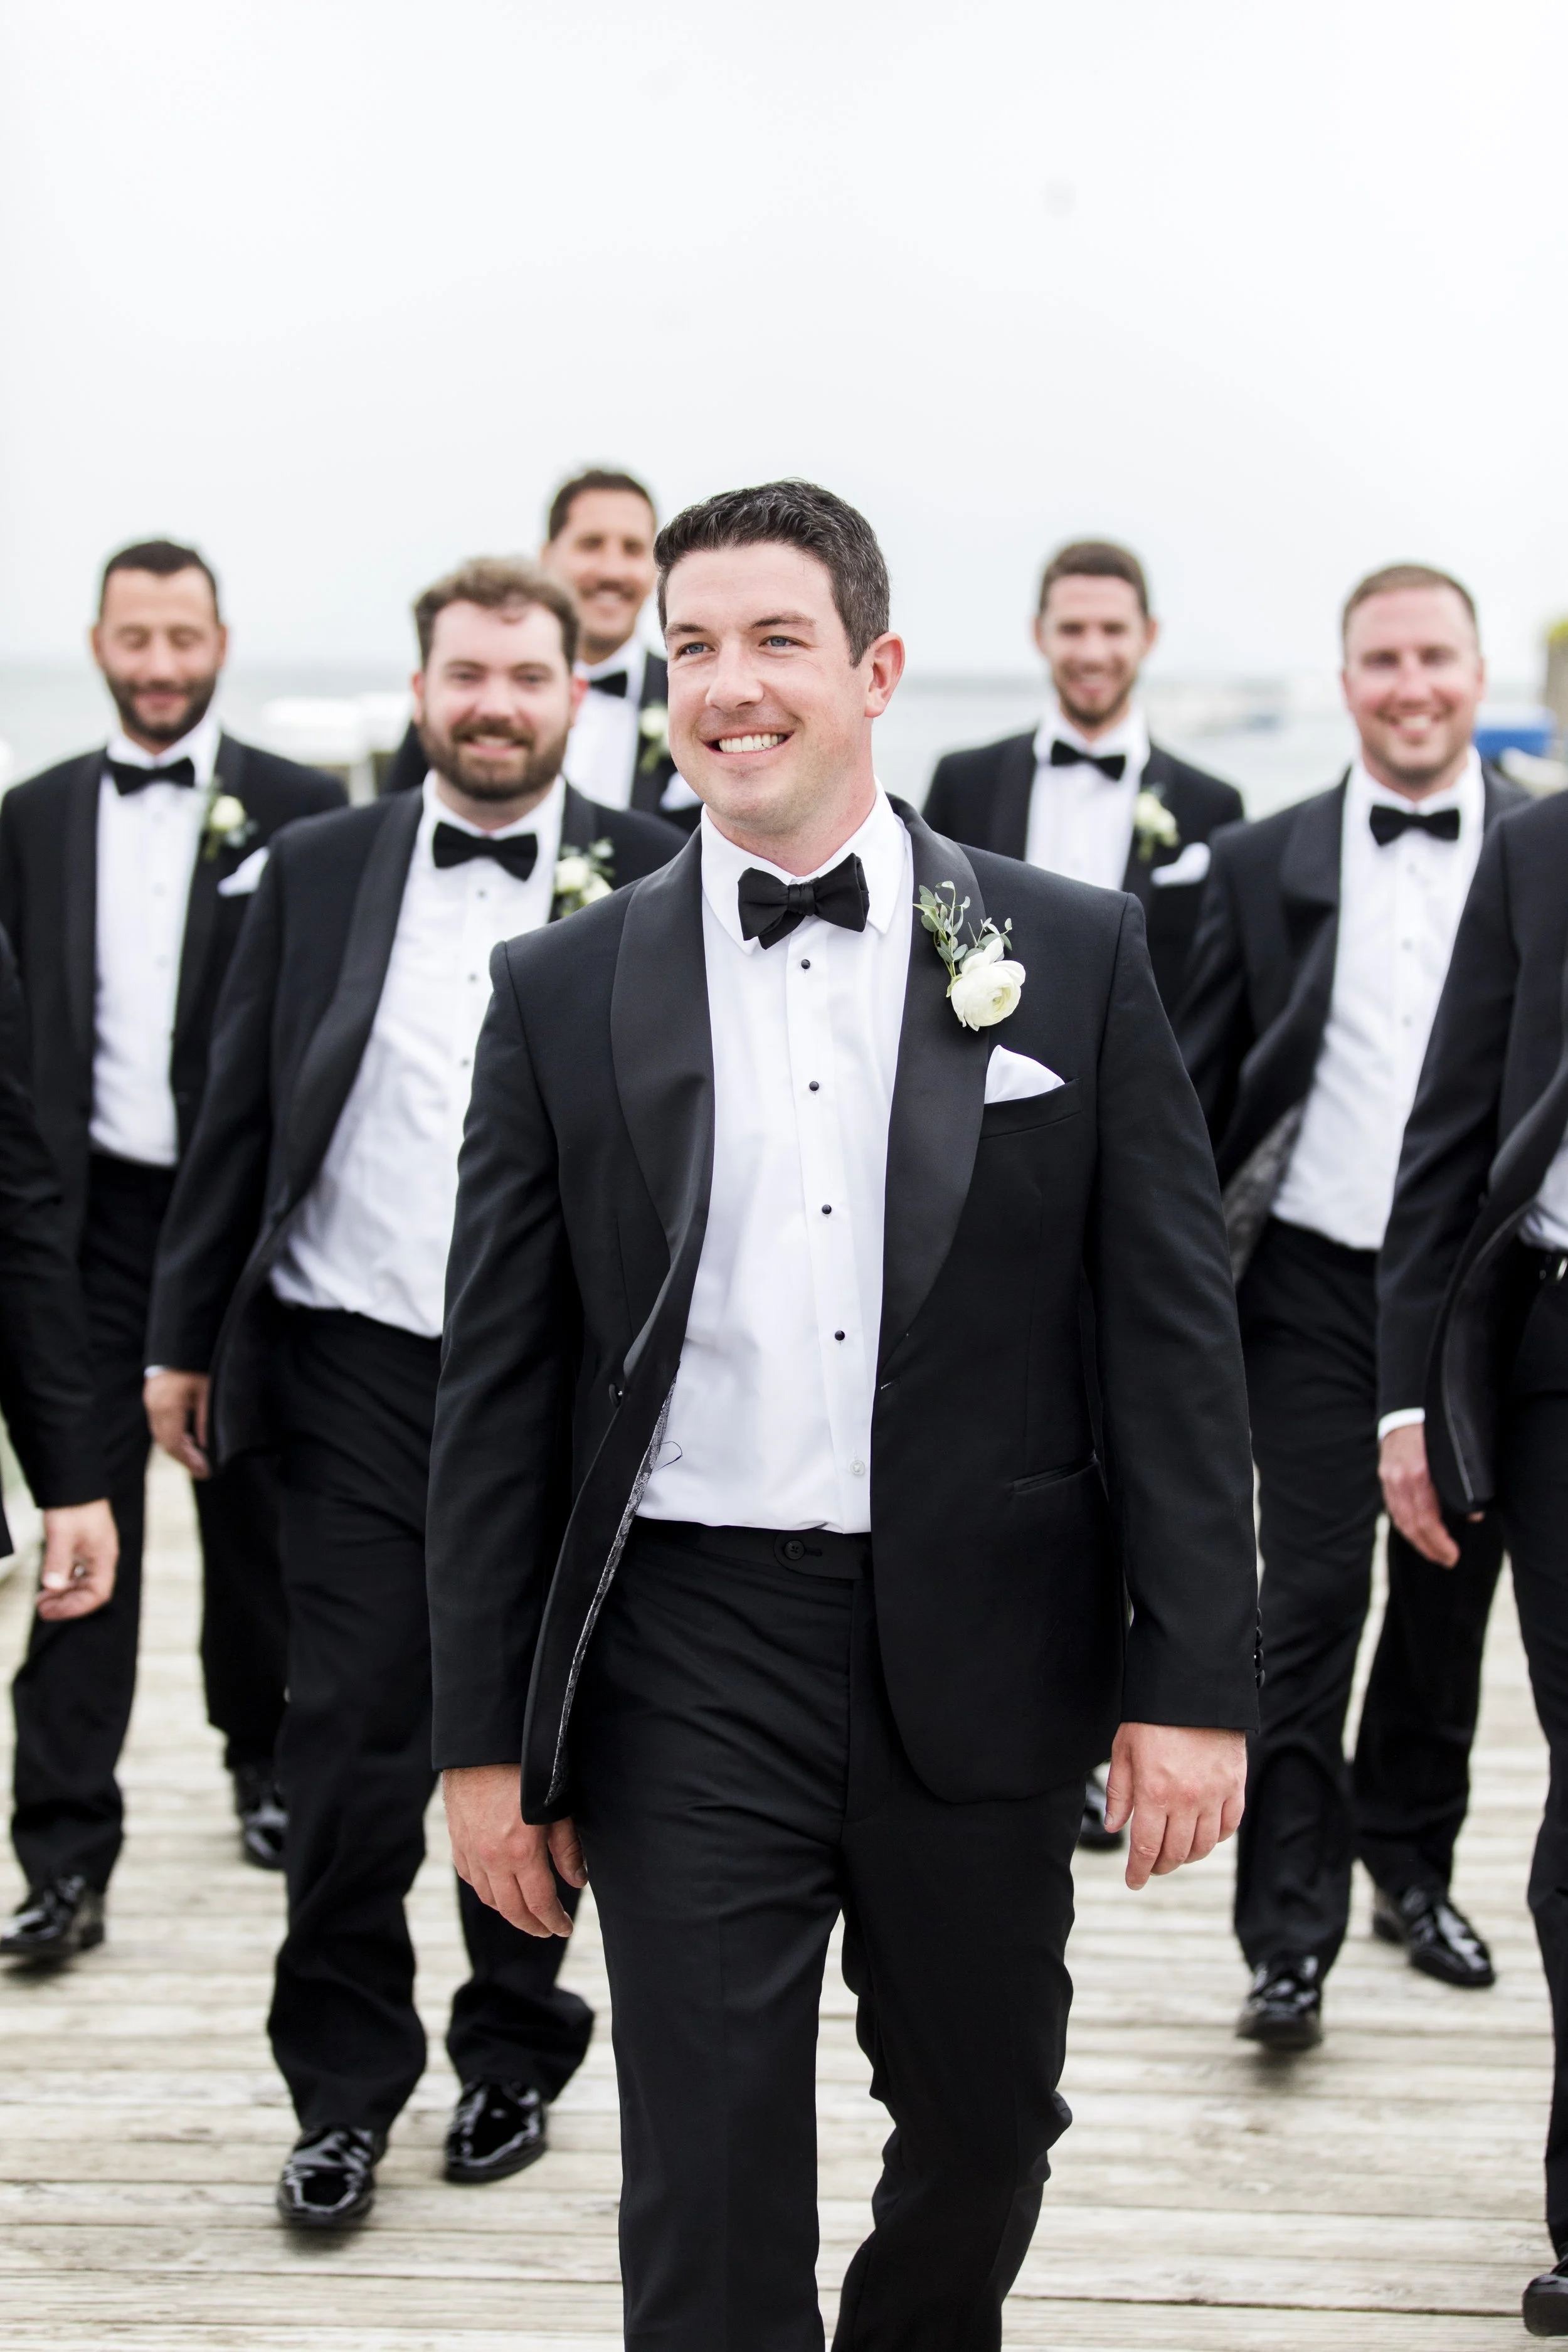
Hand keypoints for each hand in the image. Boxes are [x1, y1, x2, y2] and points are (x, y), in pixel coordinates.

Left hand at [35, 1499, 118, 1620]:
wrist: (75, 1482)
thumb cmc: (72, 1507)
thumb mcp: (61, 1535)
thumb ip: (57, 1562)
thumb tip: (51, 1588)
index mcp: (103, 1557)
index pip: (97, 1594)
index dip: (75, 1608)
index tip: (51, 1611)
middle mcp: (102, 1558)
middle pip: (90, 1593)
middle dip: (66, 1604)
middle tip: (41, 1609)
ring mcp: (94, 1553)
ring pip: (83, 1584)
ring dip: (64, 1595)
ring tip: (41, 1600)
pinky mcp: (84, 1548)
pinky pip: (78, 1574)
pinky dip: (64, 1583)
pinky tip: (48, 1585)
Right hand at [145, 1369, 210, 1478]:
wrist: (179, 1343)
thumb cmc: (196, 1364)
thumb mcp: (206, 1392)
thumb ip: (204, 1420)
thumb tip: (203, 1446)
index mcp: (168, 1407)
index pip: (174, 1444)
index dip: (189, 1461)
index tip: (204, 1472)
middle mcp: (154, 1407)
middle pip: (165, 1442)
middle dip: (183, 1458)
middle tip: (202, 1469)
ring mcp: (150, 1402)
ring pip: (160, 1435)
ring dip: (177, 1447)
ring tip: (196, 1456)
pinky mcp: (151, 1397)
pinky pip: (159, 1424)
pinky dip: (172, 1435)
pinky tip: (186, 1438)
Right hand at [442, 1763, 585, 1938]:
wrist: (484, 1744)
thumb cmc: (527, 1770)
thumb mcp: (557, 1807)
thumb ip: (567, 1849)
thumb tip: (578, 1881)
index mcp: (521, 1852)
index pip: (539, 1903)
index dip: (554, 1921)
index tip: (565, 1927)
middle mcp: (491, 1859)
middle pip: (511, 1909)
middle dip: (532, 1924)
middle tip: (547, 1929)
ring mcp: (470, 1850)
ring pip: (488, 1897)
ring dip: (508, 1909)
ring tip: (526, 1910)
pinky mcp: (456, 1839)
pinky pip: (469, 1876)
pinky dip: (485, 1888)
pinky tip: (497, 1887)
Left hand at [1104, 1722, 1245, 1889]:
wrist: (1193, 1689)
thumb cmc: (1153, 1718)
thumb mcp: (1124, 1750)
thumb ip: (1118, 1792)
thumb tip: (1113, 1826)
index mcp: (1154, 1792)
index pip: (1145, 1847)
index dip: (1138, 1871)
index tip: (1133, 1882)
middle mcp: (1186, 1800)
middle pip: (1175, 1852)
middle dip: (1160, 1866)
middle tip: (1151, 1866)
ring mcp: (1214, 1795)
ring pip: (1203, 1845)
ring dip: (1187, 1856)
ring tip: (1175, 1853)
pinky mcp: (1235, 1786)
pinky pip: (1229, 1826)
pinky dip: (1216, 1838)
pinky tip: (1204, 1836)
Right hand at [1378, 1422, 1464, 1566]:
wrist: (1408, 1407)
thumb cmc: (1435, 1430)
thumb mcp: (1453, 1456)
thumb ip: (1462, 1485)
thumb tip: (1474, 1516)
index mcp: (1419, 1474)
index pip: (1426, 1521)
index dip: (1439, 1543)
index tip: (1453, 1556)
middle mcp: (1400, 1479)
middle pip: (1411, 1526)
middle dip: (1430, 1548)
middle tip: (1447, 1561)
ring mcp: (1389, 1477)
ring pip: (1400, 1519)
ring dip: (1417, 1540)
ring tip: (1434, 1551)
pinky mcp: (1385, 1475)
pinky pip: (1393, 1508)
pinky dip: (1406, 1524)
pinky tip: (1418, 1531)